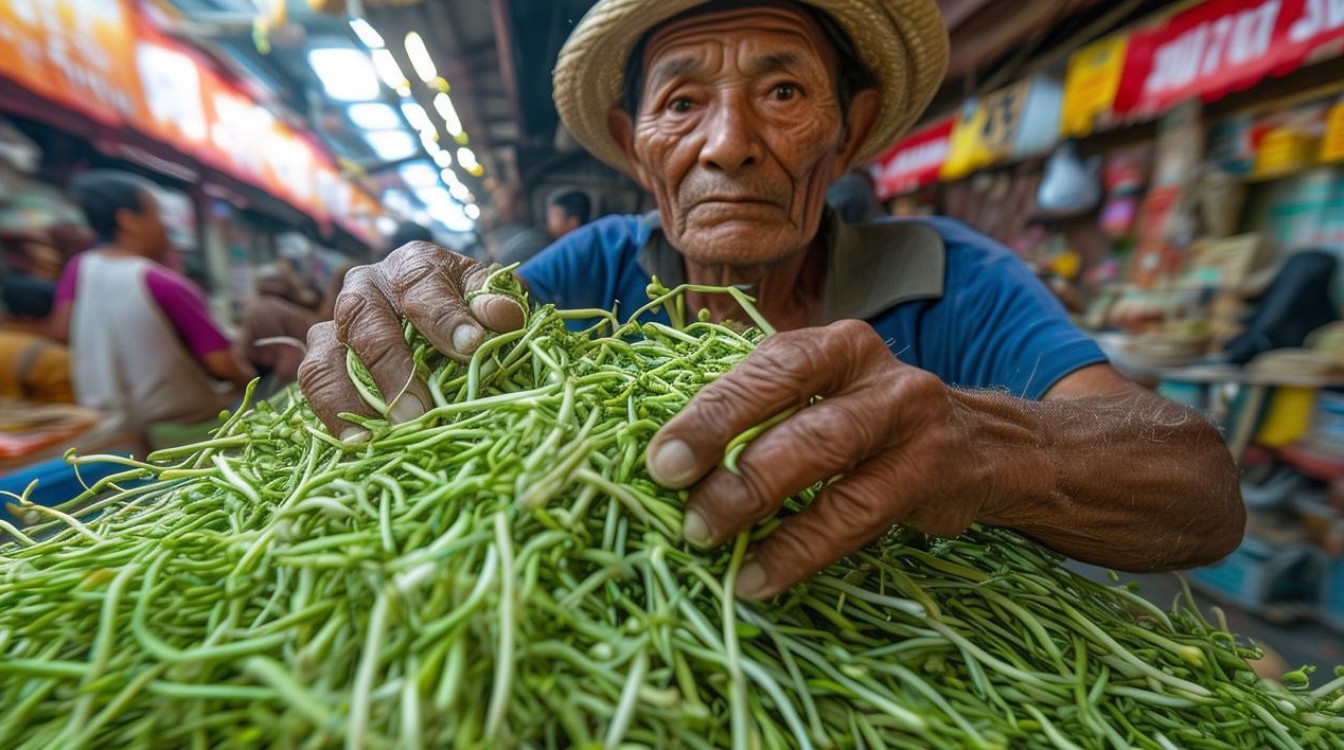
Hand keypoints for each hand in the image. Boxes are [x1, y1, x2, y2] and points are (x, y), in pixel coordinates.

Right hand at [297, 242, 525, 439]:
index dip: (444, 317)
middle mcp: (367, 286)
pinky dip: (332, 412)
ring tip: (382, 432)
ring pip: (327, 352)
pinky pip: (315, 379)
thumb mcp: (488, 299)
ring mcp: (339, 321)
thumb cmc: (467, 307)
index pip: (422, 284)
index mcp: (412, 264)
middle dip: (392, 366)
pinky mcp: (324, 353)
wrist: (445, 314)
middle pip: (364, 317)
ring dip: (352, 396)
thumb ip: (495, 303)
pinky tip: (357, 443)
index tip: (470, 346)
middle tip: (419, 409)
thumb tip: (504, 316)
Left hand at [645, 320, 1050, 598]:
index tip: (661, 457)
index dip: (710, 411)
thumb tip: (669, 459)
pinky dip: (800, 550)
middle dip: (727, 448)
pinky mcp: (930, 473)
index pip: (765, 368)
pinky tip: (759, 575)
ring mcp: (909, 420)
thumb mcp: (825, 398)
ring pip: (826, 456)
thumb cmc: (872, 425)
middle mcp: (875, 373)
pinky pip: (855, 514)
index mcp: (833, 346)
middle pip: (794, 405)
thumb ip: (762, 414)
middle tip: (675, 489)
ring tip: (706, 536)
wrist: (985, 447)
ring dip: (758, 500)